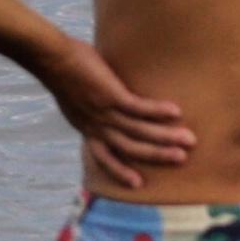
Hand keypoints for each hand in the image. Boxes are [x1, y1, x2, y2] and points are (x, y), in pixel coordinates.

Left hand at [46, 40, 194, 193]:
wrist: (52, 57)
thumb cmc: (63, 71)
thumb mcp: (75, 99)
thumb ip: (91, 107)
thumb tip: (104, 100)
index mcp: (86, 128)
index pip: (104, 157)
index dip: (120, 171)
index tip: (137, 184)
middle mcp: (97, 126)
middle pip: (130, 148)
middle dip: (157, 155)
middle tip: (181, 159)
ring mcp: (105, 113)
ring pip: (139, 131)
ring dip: (165, 137)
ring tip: (188, 140)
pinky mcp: (112, 97)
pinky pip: (139, 108)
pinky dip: (158, 111)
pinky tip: (175, 111)